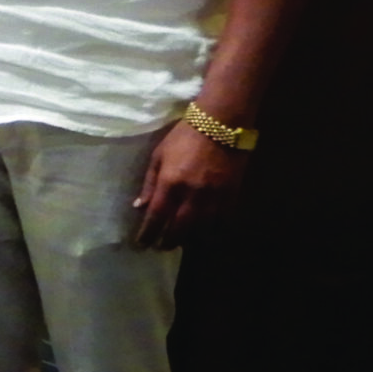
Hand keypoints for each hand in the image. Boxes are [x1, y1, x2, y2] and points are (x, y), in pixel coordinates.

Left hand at [133, 120, 246, 249]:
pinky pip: (223, 220)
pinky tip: (207, 233)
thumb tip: (140, 207)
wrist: (221, 124)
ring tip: (182, 242)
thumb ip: (150, 183)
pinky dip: (214, 230)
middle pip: (179, 228)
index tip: (142, 244)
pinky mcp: (232, 194)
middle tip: (162, 247)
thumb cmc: (183, 137)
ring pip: (203, 229)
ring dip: (191, 239)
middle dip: (169, 241)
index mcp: (170, 183)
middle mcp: (192, 194)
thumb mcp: (158, 156)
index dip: (148, 233)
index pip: (156, 216)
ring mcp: (215, 196)